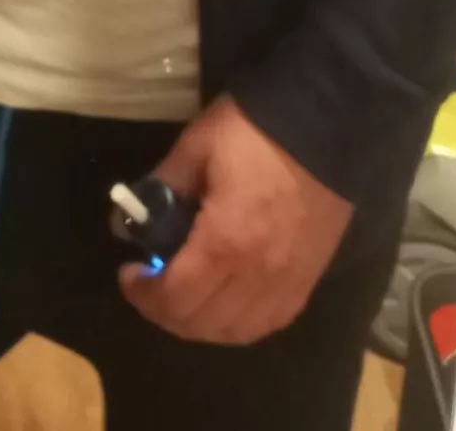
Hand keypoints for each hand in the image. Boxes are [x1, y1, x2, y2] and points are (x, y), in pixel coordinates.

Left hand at [118, 96, 352, 347]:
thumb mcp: (198, 144)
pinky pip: (270, 322)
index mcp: (225, 242)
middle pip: (203, 323)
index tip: (129, 273)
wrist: (327, 124)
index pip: (175, 297)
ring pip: (237, 332)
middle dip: (165, 312)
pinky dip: (240, 323)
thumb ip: (164, 183)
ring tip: (185, 295)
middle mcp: (257, 276)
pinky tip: (226, 302)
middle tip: (150, 285)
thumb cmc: (256, 130)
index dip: (143, 294)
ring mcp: (288, 283)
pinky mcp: (309, 279)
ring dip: (202, 323)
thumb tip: (133, 214)